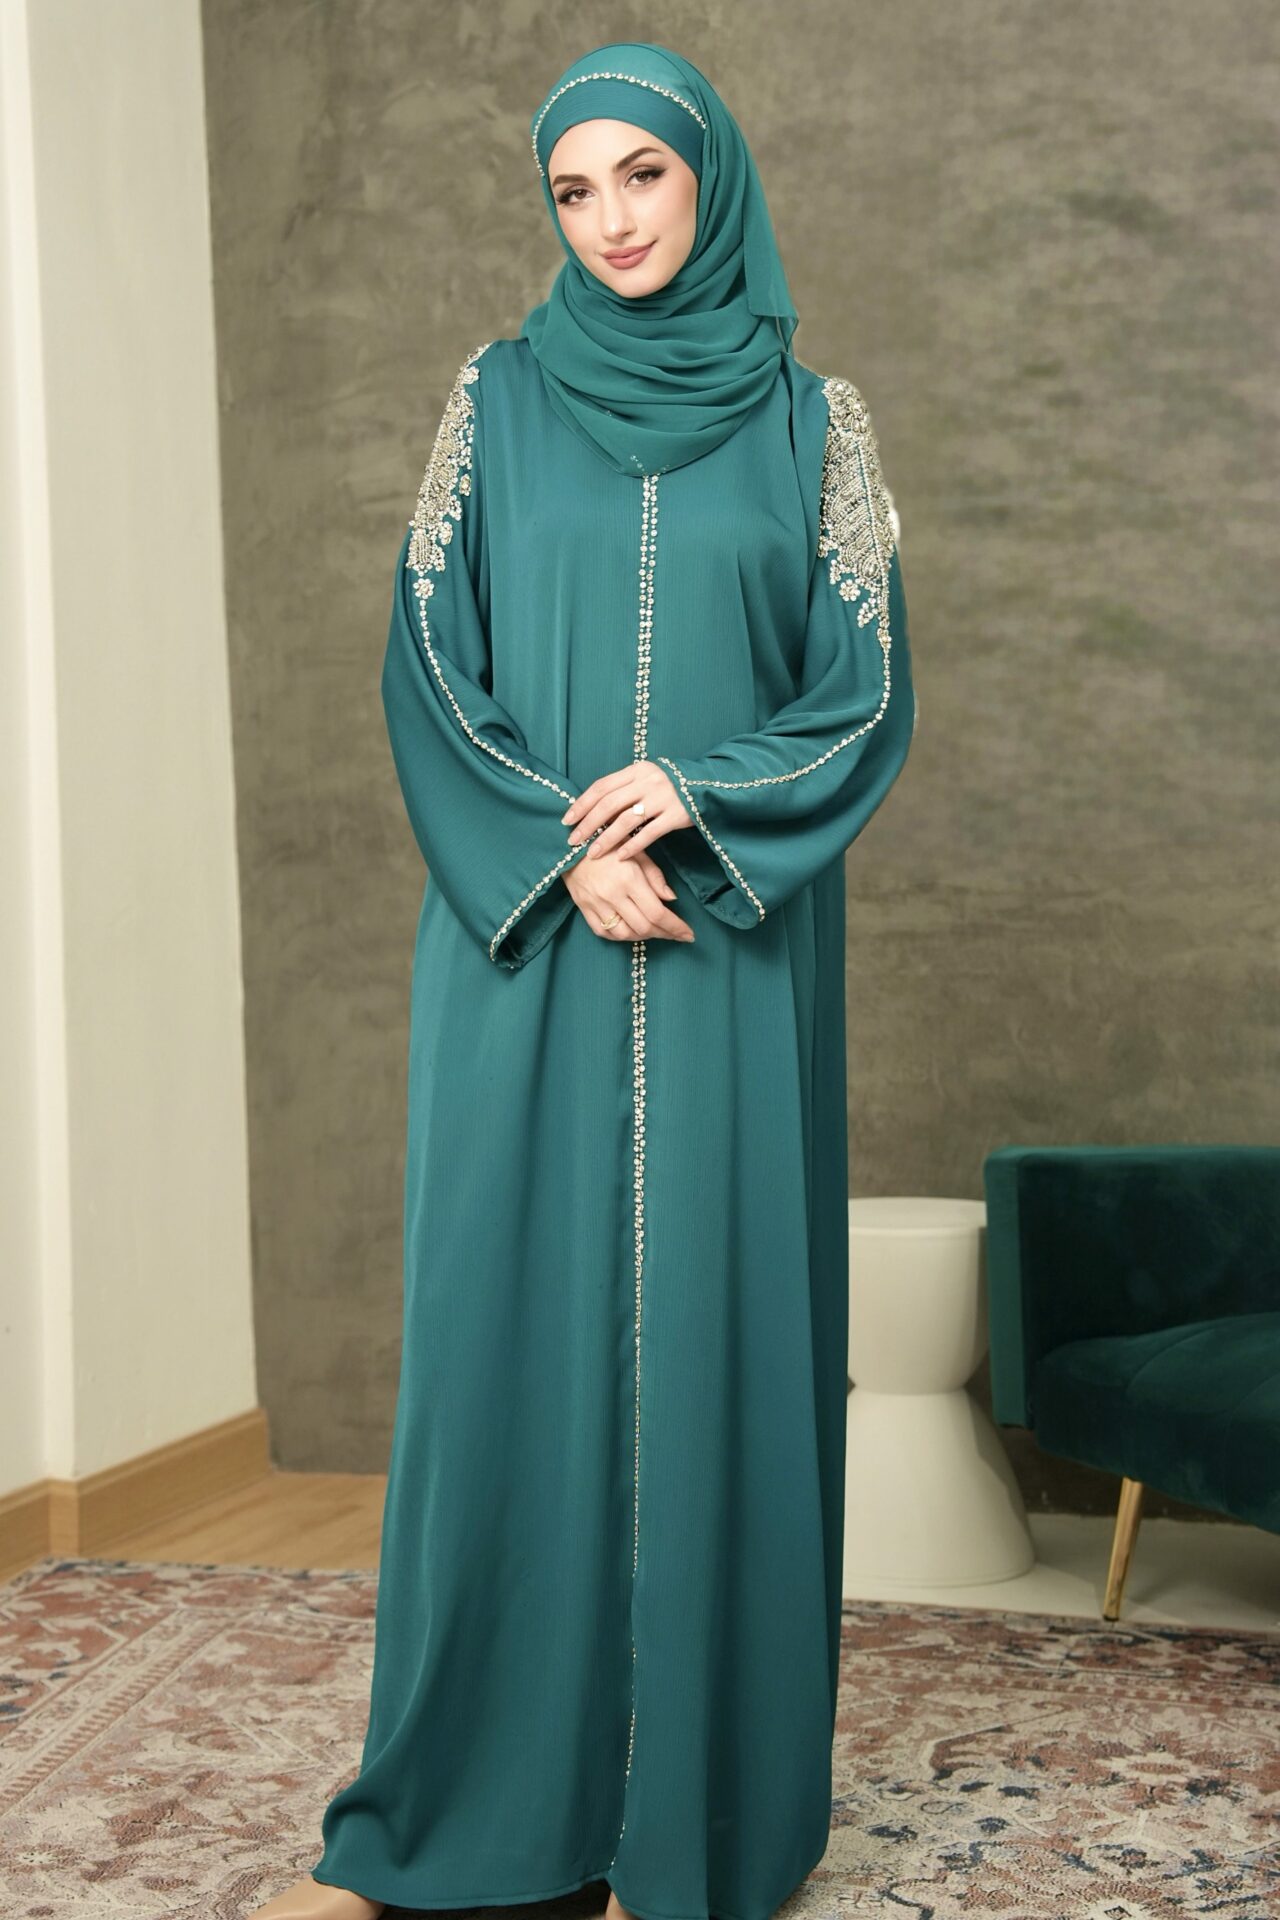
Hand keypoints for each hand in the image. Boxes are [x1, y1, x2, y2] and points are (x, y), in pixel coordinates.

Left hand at [562, 760, 689, 862]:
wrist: (708, 785)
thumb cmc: (670, 786)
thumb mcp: (647, 778)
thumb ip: (625, 788)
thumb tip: (592, 807)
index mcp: (637, 770)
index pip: (601, 786)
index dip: (582, 803)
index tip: (567, 820)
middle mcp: (648, 781)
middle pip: (609, 804)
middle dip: (588, 824)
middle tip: (573, 841)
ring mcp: (663, 797)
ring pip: (626, 820)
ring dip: (606, 839)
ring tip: (592, 854)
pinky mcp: (677, 815)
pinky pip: (649, 833)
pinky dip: (633, 846)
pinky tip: (620, 857)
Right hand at [563, 842, 693, 942]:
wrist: (571, 844)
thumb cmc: (609, 844)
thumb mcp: (637, 852)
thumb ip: (655, 877)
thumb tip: (671, 899)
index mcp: (629, 879)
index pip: (657, 912)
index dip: (675, 927)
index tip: (688, 934)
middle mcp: (612, 895)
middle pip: (644, 927)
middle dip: (664, 934)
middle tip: (676, 935)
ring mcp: (596, 904)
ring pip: (625, 934)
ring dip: (643, 937)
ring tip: (655, 931)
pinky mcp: (584, 909)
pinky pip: (604, 933)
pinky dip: (621, 936)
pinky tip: (632, 931)